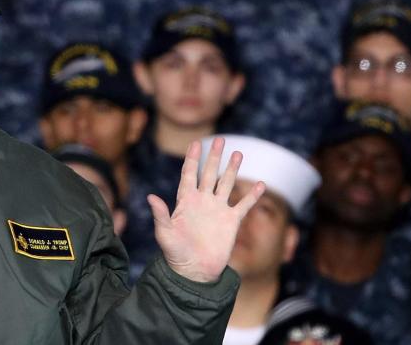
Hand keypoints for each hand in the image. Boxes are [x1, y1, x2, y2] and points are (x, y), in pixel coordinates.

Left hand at [148, 137, 264, 282]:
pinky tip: (260, 184)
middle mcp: (202, 201)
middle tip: (220, 139)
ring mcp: (217, 210)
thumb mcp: (164, 233)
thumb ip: (160, 215)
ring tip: (238, 153)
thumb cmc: (175, 253)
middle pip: (209, 174)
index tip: (196, 143)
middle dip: (214, 157)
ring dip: (232, 170)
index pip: (189, 174)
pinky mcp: (231, 222)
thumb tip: (150, 197)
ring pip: (226, 184)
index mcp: (185, 200)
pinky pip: (243, 205)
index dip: (192, 159)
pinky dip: (252, 196)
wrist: (194, 271)